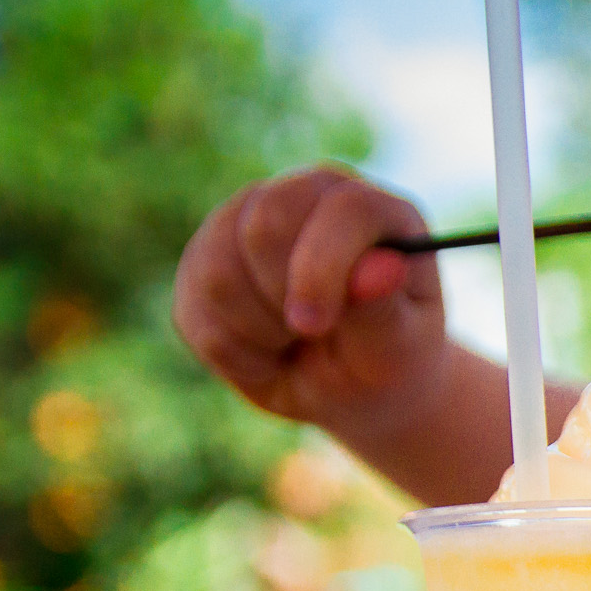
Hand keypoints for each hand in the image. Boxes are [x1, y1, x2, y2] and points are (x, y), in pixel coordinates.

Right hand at [172, 165, 449, 446]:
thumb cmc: (384, 365)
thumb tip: (384, 269)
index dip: (321, 267)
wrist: (346, 394)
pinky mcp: (206, 255)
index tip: (316, 325)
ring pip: (219, 269)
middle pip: (265, 225)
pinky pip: (195, 304)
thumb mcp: (395, 353)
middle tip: (312, 336)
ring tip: (295, 344)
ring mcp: (249, 217)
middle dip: (283, 300)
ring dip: (258, 331)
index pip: (344, 209)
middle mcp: (310, 196)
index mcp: (376, 211)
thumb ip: (386, 311)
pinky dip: (230, 347)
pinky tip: (266, 351)